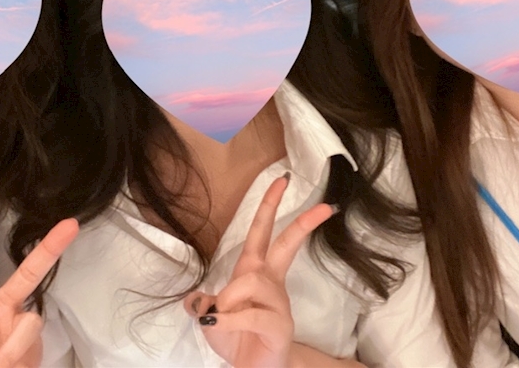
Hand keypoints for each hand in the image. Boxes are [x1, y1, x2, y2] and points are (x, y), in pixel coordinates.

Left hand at [184, 174, 335, 367]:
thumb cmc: (236, 338)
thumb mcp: (210, 317)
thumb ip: (202, 302)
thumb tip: (196, 299)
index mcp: (254, 272)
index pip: (263, 232)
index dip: (269, 206)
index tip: (281, 181)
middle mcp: (271, 283)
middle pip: (285, 245)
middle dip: (301, 222)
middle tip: (323, 206)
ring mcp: (279, 304)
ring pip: (251, 281)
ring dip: (229, 297)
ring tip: (219, 315)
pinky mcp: (279, 326)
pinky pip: (250, 313)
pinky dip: (228, 319)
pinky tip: (219, 324)